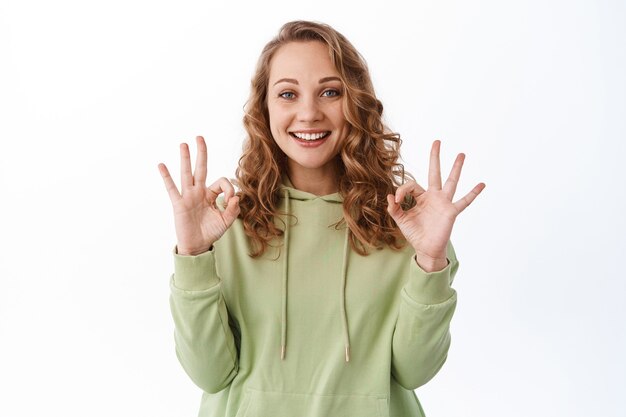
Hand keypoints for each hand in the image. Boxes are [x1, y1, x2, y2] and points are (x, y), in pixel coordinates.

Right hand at [158, 136, 239, 255]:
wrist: (197, 245)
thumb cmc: (210, 232)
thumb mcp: (226, 221)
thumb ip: (233, 209)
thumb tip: (236, 197)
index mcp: (211, 195)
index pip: (221, 182)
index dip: (229, 188)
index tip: (231, 199)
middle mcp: (199, 192)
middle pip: (201, 168)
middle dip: (201, 153)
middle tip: (200, 137)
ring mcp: (188, 197)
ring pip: (187, 174)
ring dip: (185, 159)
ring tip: (184, 144)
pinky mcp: (179, 204)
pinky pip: (172, 189)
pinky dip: (166, 177)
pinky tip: (161, 165)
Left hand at [386, 140, 484, 271]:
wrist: (426, 249)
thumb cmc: (415, 234)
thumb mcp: (401, 220)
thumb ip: (394, 209)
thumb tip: (390, 196)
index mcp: (420, 197)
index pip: (411, 185)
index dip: (402, 190)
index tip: (397, 201)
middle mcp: (433, 197)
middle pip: (435, 173)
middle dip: (435, 157)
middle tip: (437, 141)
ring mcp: (443, 203)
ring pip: (451, 182)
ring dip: (456, 168)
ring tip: (461, 154)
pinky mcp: (451, 212)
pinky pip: (464, 202)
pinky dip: (473, 193)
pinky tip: (482, 184)